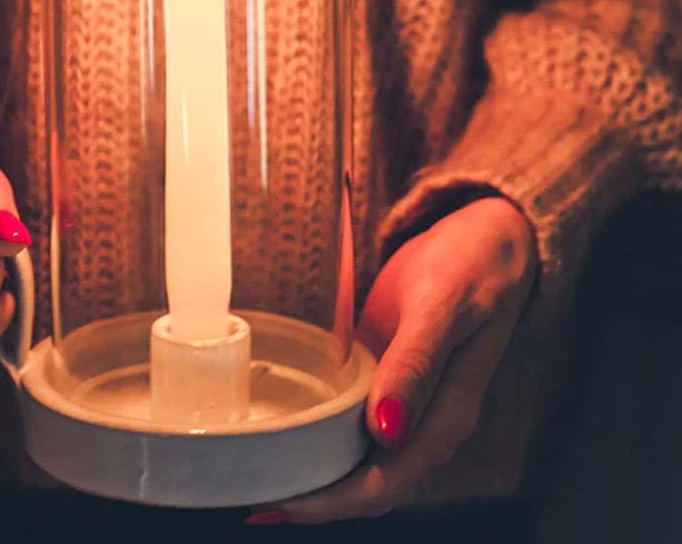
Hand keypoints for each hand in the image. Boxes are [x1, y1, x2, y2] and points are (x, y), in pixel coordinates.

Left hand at [250, 196, 537, 524]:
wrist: (489, 237)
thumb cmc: (470, 266)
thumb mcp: (443, 305)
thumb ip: (417, 364)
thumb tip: (388, 431)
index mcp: (445, 417)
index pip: (382, 485)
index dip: (329, 502)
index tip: (277, 503)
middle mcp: (425, 422)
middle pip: (364, 484)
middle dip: (310, 497)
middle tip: (249, 493)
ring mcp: (405, 402)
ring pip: (356, 458)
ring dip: (311, 471)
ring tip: (256, 471)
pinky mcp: (387, 377)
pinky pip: (352, 421)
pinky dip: (319, 433)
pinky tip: (285, 426)